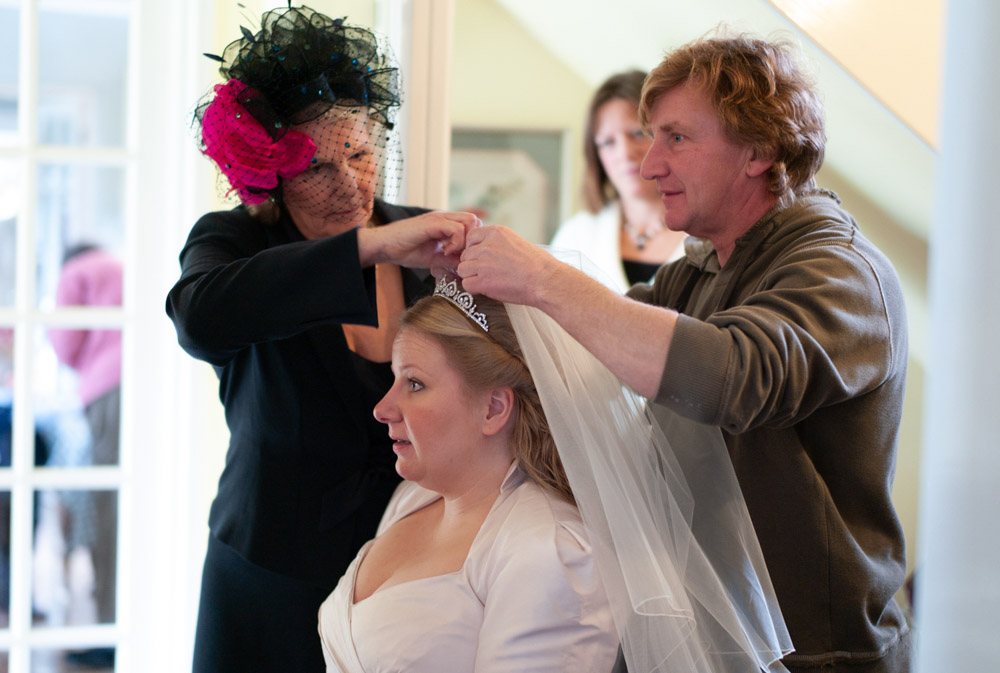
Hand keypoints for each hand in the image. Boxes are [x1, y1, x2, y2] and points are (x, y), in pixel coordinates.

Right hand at [358, 211, 479, 268]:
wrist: (384, 246)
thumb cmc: (405, 251)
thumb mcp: (434, 257)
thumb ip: (451, 259)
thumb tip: (466, 265)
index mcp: (445, 223)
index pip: (471, 224)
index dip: (472, 240)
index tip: (462, 256)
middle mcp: (445, 217)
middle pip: (474, 219)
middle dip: (472, 239)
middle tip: (460, 254)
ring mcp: (439, 217)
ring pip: (469, 221)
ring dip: (465, 240)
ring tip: (451, 253)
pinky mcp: (433, 222)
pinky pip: (457, 229)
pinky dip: (456, 243)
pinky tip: (445, 252)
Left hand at [458, 225, 555, 306]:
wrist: (545, 280)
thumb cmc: (536, 264)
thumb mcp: (515, 242)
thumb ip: (497, 243)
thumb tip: (482, 249)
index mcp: (496, 232)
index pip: (471, 237)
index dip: (474, 249)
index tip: (483, 257)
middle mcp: (487, 245)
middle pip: (465, 255)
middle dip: (473, 264)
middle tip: (488, 272)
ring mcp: (483, 263)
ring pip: (463, 269)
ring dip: (472, 276)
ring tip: (489, 280)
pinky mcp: (483, 280)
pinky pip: (466, 284)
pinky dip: (474, 288)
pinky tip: (487, 288)